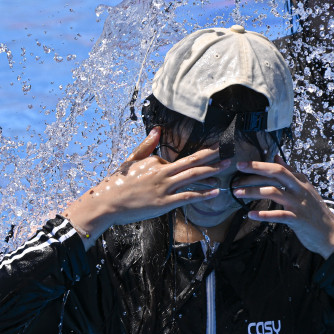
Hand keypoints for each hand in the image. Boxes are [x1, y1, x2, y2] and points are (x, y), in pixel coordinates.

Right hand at [63, 128, 225, 244]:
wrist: (106, 203)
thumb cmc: (117, 183)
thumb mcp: (131, 160)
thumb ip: (147, 145)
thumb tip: (157, 130)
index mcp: (154, 161)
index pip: (176, 161)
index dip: (190, 162)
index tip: (210, 154)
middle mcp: (161, 172)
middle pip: (191, 162)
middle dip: (211, 155)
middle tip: (227, 150)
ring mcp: (163, 188)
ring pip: (192, 177)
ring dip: (211, 171)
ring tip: (226, 167)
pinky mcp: (163, 203)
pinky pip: (187, 197)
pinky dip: (202, 194)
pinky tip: (215, 191)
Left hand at [232, 156, 333, 257]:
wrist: (331, 233)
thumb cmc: (314, 211)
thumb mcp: (304, 189)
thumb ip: (290, 172)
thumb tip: (276, 156)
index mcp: (300, 180)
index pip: (278, 167)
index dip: (259, 164)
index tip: (242, 165)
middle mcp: (300, 189)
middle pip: (277, 173)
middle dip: (255, 171)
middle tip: (236, 174)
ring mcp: (299, 204)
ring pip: (273, 192)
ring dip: (253, 192)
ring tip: (237, 194)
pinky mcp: (298, 219)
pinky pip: (278, 215)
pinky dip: (263, 214)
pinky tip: (250, 214)